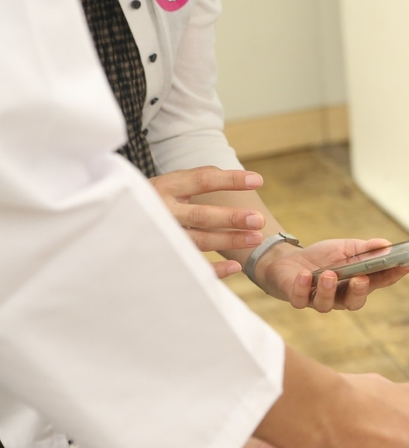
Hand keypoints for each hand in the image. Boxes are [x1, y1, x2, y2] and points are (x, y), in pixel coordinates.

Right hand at [150, 167, 264, 276]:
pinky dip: (213, 269)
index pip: (202, 180)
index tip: (258, 180)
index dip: (230, 180)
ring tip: (256, 238)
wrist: (111, 221)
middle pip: (201, 215)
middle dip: (232, 218)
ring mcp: (160, 236)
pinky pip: (190, 265)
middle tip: (259, 219)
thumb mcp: (169, 183)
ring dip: (229, 240)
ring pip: (198, 240)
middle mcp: (161, 211)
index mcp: (165, 187)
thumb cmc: (152, 198)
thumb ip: (196, 180)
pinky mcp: (160, 257)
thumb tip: (237, 178)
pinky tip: (235, 267)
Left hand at [254, 238, 408, 311]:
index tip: (406, 265)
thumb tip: (387, 244)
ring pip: (327, 304)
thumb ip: (365, 249)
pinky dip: (302, 287)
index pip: (380, 281)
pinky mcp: (297, 298)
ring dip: (328, 289)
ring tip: (328, 274)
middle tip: (361, 279)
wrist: (287, 261)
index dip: (394, 275)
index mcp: (357, 283)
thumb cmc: (321, 257)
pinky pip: (301, 299)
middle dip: (359, 291)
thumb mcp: (344, 248)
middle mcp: (341, 296)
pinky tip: (304, 275)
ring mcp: (319, 300)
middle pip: (356, 302)